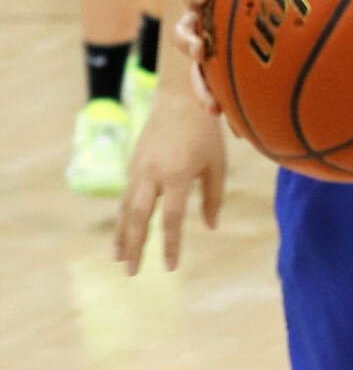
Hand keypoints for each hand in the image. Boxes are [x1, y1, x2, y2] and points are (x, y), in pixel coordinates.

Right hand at [115, 86, 226, 273]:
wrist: (179, 96)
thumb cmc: (205, 131)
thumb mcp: (217, 164)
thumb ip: (213, 197)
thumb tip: (210, 227)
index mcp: (175, 175)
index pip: (171, 219)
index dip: (171, 244)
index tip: (170, 267)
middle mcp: (152, 173)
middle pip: (138, 217)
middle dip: (134, 246)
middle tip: (131, 272)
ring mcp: (139, 167)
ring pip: (126, 207)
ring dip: (122, 234)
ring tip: (119, 258)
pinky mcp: (133, 162)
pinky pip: (126, 194)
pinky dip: (123, 215)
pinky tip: (124, 231)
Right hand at [174, 0, 264, 118]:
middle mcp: (204, 16)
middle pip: (189, 31)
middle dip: (192, 44)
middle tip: (199, 48)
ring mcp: (212, 43)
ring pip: (199, 67)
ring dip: (203, 86)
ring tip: (211, 106)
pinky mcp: (223, 66)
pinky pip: (221, 88)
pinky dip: (225, 104)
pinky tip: (236, 127)